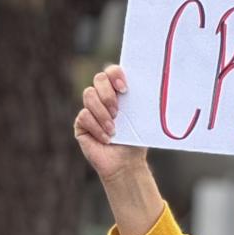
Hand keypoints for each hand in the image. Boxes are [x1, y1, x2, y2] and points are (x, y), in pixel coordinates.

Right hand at [73, 64, 147, 183]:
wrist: (126, 163)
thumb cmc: (136, 140)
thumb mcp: (142, 118)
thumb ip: (142, 100)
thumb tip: (152, 85)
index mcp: (119, 92)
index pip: (112, 72)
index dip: (115, 74)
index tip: (125, 88)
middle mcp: (103, 97)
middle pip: (98, 78)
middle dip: (108, 94)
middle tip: (118, 111)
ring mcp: (90, 109)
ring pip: (89, 95)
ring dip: (103, 113)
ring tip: (114, 129)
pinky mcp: (81, 123)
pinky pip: (84, 116)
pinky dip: (97, 127)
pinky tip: (106, 138)